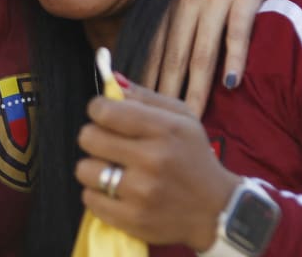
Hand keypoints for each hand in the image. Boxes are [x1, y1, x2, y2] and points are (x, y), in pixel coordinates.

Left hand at [76, 80, 239, 250]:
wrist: (217, 211)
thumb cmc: (194, 157)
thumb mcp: (182, 119)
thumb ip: (144, 97)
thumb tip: (111, 80)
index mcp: (164, 130)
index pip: (104, 111)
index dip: (98, 110)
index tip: (105, 116)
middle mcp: (152, 160)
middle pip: (88, 138)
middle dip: (94, 137)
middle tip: (110, 144)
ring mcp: (141, 193)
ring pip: (84, 170)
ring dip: (94, 168)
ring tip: (113, 169)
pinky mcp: (133, 220)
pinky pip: (89, 199)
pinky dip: (98, 194)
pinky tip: (116, 192)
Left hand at [144, 0, 278, 114]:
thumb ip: (170, 20)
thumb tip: (150, 62)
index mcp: (170, 1)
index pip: (154, 47)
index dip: (146, 79)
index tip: (140, 108)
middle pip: (174, 54)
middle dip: (167, 91)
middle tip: (162, 124)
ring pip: (203, 49)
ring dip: (197, 84)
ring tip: (194, 113)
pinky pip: (238, 31)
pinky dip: (234, 58)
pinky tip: (231, 83)